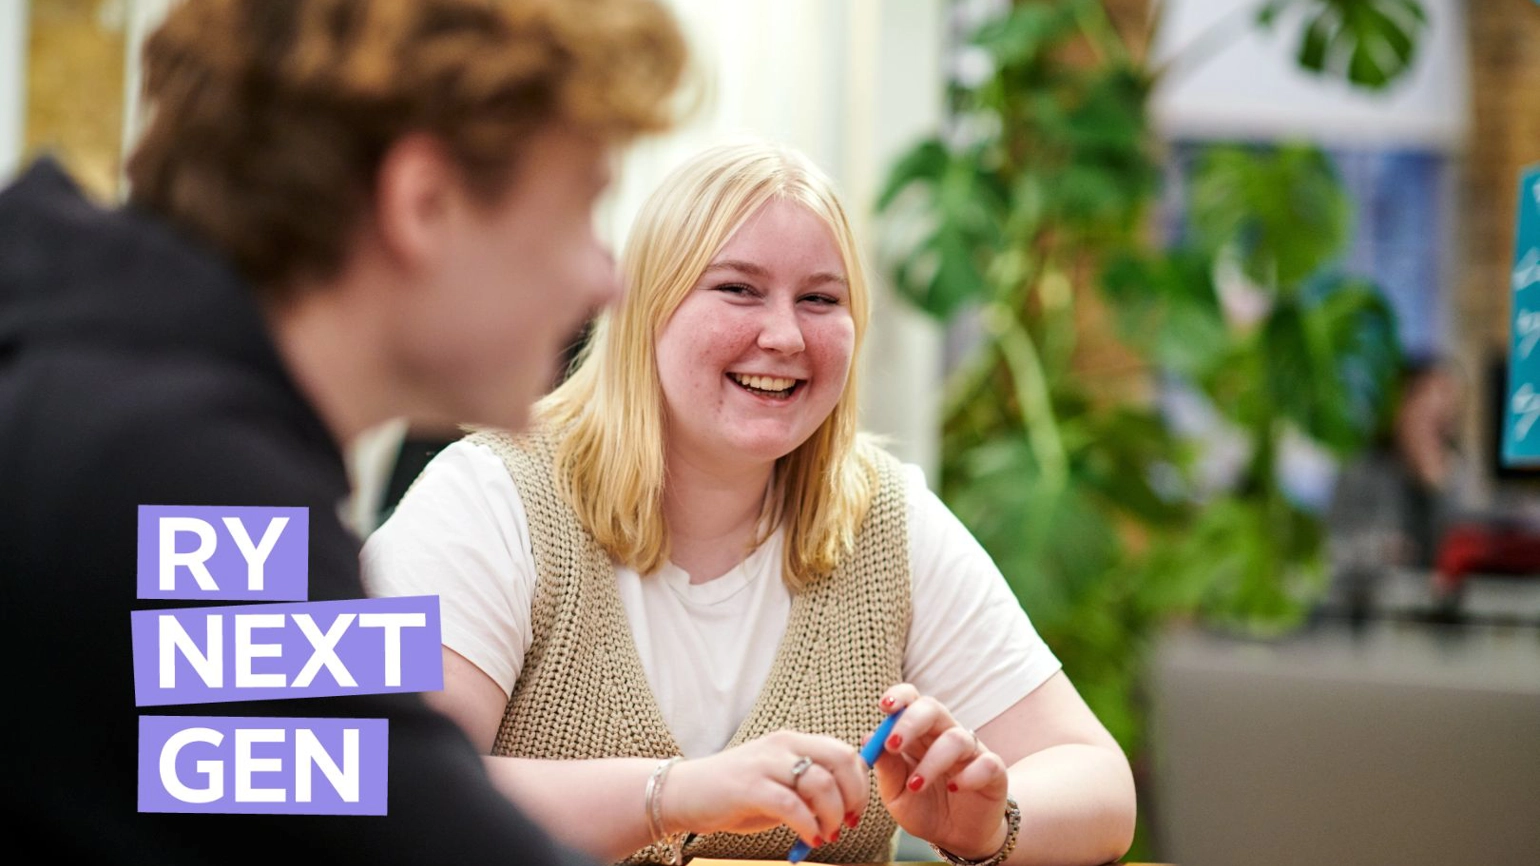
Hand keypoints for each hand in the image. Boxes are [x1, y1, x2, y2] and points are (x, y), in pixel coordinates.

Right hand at [663, 729, 867, 847]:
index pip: (845, 752)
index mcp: (793, 741)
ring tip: (825, 834)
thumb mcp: (780, 782)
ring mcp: (765, 763)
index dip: (860, 784)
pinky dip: (807, 825)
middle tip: (847, 823)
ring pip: (820, 783)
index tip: (856, 812)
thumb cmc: (738, 793)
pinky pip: (791, 805)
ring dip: (832, 815)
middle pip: (841, 761)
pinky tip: (808, 839)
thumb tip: (849, 802)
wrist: (686, 793)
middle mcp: (783, 745)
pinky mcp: (748, 786)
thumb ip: (810, 785)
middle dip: (854, 796)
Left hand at [872, 684, 1010, 859]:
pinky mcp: (994, 771)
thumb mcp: (896, 793)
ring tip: (915, 785)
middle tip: (893, 745)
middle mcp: (944, 734)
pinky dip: (969, 775)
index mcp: (918, 734)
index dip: (899, 696)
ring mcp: (971, 752)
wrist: (956, 836)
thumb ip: (886, 768)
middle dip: (911, 722)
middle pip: (932, 708)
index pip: (911, 699)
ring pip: (956, 738)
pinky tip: (954, 788)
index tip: (884, 707)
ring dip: (932, 760)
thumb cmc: (922, 807)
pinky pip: (987, 763)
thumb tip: (868, 738)